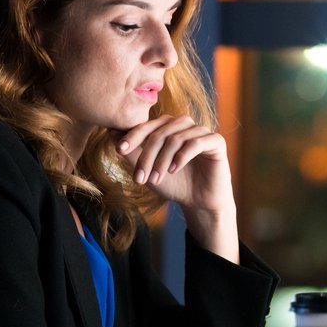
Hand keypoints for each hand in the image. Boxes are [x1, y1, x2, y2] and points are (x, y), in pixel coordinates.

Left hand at [116, 114, 233, 218]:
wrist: (199, 201)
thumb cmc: (173, 183)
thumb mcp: (147, 168)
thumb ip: (132, 150)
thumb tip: (110, 129)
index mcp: (169, 127)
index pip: (149, 125)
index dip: (133, 136)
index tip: (119, 150)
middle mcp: (185, 125)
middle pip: (161, 131)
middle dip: (147, 155)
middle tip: (138, 178)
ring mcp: (202, 132)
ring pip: (176, 138)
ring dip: (162, 160)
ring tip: (155, 179)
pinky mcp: (216, 141)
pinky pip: (196, 142)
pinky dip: (182, 156)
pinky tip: (174, 170)